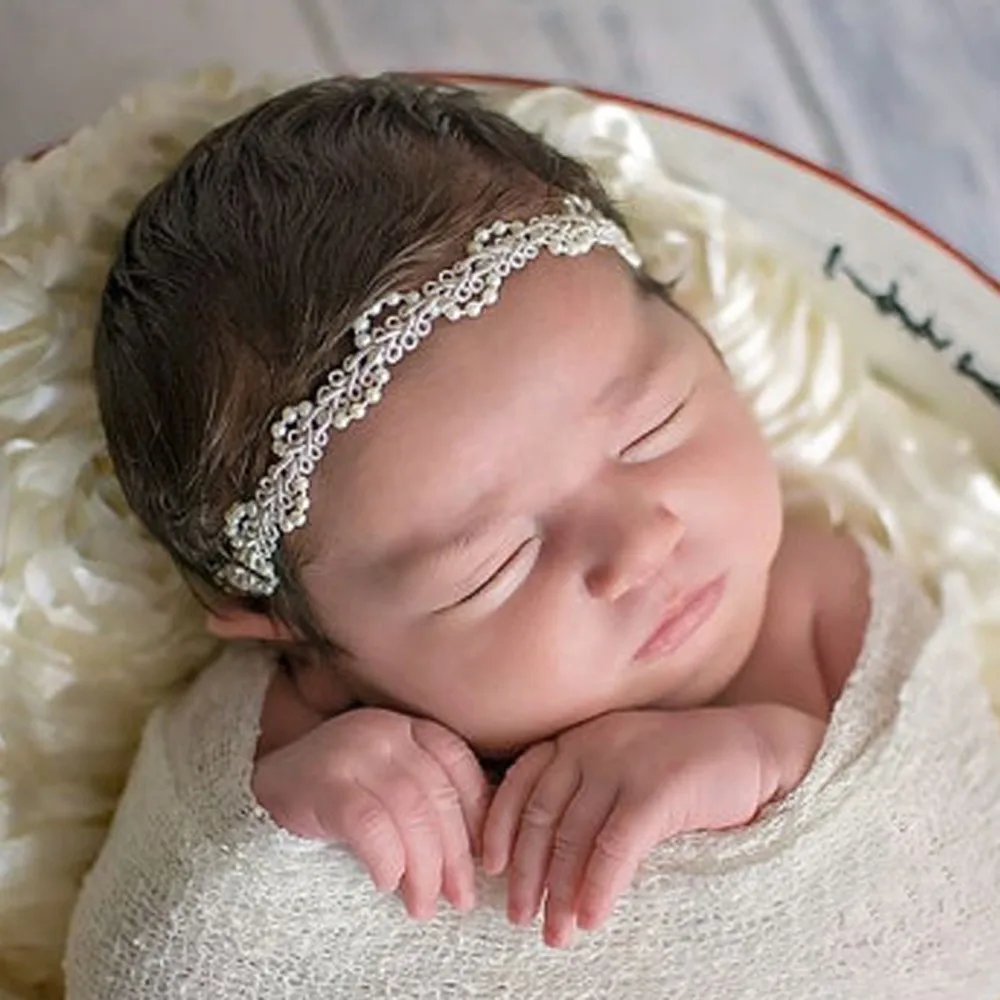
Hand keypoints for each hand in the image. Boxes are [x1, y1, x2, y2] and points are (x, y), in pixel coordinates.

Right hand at [252, 708, 489, 918]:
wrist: (261, 789)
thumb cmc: (338, 794)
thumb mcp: (389, 782)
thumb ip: (428, 798)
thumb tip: (478, 852)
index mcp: (408, 726)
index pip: (460, 765)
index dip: (477, 815)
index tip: (483, 860)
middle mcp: (384, 731)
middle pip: (437, 794)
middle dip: (454, 853)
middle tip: (460, 899)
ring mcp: (352, 753)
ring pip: (409, 810)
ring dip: (424, 866)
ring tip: (423, 905)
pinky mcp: (324, 783)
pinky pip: (370, 824)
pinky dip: (386, 859)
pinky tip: (386, 883)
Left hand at [481, 705, 824, 947]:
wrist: (754, 749)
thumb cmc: (685, 767)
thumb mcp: (624, 767)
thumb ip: (586, 790)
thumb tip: (544, 854)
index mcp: (579, 737)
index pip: (523, 781)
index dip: (501, 826)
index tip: (493, 867)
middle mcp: (593, 743)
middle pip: (543, 814)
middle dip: (527, 871)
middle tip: (520, 916)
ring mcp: (624, 762)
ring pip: (575, 836)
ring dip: (561, 892)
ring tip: (556, 933)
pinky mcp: (656, 787)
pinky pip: (615, 846)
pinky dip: (599, 886)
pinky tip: (592, 918)